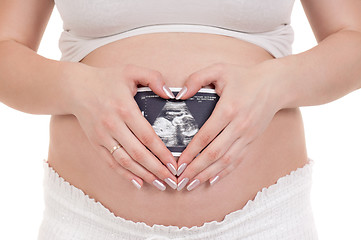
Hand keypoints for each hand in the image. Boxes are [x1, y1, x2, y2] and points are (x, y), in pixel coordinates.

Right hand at [69, 64, 177, 190]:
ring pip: (125, 161)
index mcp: (125, 109)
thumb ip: (154, 77)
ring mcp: (102, 136)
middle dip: (157, 169)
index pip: (147, 136)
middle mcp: (113, 125)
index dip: (161, 153)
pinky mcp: (96, 143)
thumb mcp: (131, 71)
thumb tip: (170, 94)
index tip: (174, 163)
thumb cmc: (106, 79)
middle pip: (138, 153)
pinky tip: (138, 182)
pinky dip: (125, 174)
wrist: (75, 88)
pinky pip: (111, 162)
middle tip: (172, 180)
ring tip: (159, 183)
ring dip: (144, 175)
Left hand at [175, 62, 281, 190]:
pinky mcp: (252, 140)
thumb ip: (197, 79)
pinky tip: (213, 179)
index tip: (179, 163)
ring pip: (226, 160)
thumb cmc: (245, 76)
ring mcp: (248, 135)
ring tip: (192, 184)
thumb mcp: (219, 69)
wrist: (275, 85)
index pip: (206, 136)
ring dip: (208, 174)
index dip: (191, 152)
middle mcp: (239, 126)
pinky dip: (225, 171)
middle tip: (180, 180)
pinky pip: (238, 160)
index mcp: (229, 109)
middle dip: (196, 169)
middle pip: (215, 153)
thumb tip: (179, 95)